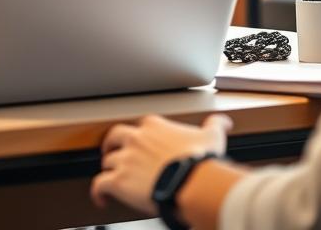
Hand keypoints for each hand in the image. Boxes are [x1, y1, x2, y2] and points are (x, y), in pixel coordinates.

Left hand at [90, 114, 231, 212]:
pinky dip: (98, 192)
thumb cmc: (200, 161)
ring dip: (109, 170)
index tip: (142, 141)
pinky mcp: (118, 180)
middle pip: (114, 138)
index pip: (140, 126)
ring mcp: (125, 159)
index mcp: (154, 126)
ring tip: (112, 178)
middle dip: (112, 145)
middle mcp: (136, 139)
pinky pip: (99, 185)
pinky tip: (101, 199)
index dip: (139, 134)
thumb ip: (214, 125)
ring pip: (107, 162)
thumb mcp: (211, 137)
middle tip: (114, 152)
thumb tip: (222, 121)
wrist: (192, 183)